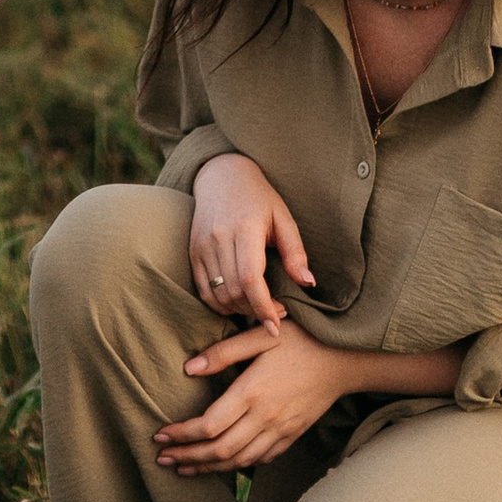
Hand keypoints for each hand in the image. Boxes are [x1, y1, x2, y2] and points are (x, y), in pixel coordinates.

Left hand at [154, 321, 359, 477]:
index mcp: (253, 392)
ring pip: (239, 461)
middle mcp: (266, 417)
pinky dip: (238, 466)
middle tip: (163, 459)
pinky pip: (261, 459)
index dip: (181, 435)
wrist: (346, 357)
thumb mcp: (262, 335)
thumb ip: (224, 352)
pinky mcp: (292, 435)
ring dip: (209, 467)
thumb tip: (188, 369)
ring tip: (184, 467)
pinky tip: (224, 464)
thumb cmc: (302, 338)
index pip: (209, 425)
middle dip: (188, 457)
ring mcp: (281, 430)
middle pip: (220, 450)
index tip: (160, 436)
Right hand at [188, 152, 312, 330]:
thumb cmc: (259, 198)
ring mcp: (202, 246)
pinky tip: (238, 303)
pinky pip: (203, 290)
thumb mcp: (283, 218)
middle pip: (234, 291)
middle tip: (276, 312)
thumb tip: (308, 283)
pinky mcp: (193, 252)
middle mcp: (219, 238)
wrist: (221, 175)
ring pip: (218, 295)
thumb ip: (295, 252)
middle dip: (256, 311)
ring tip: (259, 306)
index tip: (277, 327)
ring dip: (239, 310)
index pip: (250, 279)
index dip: (264, 308)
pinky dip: (220, 304)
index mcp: (245, 229)